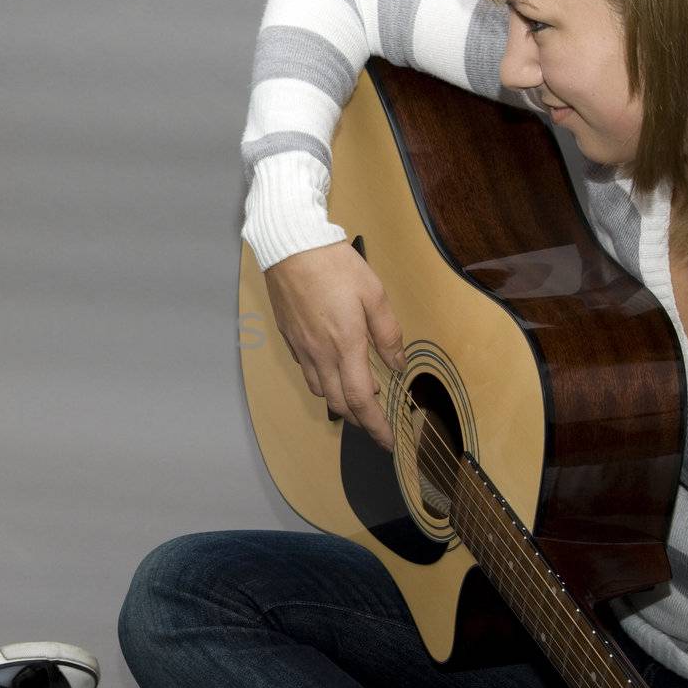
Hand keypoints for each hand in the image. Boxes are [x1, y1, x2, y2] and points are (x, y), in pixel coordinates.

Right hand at [264, 241, 405, 450]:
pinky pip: (308, 371)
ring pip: (321, 391)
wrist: (291, 247)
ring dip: (341, 401)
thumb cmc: (335, 265)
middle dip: (360, 420)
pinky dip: (325, 381)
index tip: (388, 441)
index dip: (375, 426)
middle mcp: (320, 354)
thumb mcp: (374, 294)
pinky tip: (334, 369)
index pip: (361, 400)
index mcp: (345, 345)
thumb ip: (388, 333)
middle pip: (339, 403)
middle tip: (378, 423)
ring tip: (358, 396)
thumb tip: (397, 363)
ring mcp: (302, 348)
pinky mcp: (290, 338)